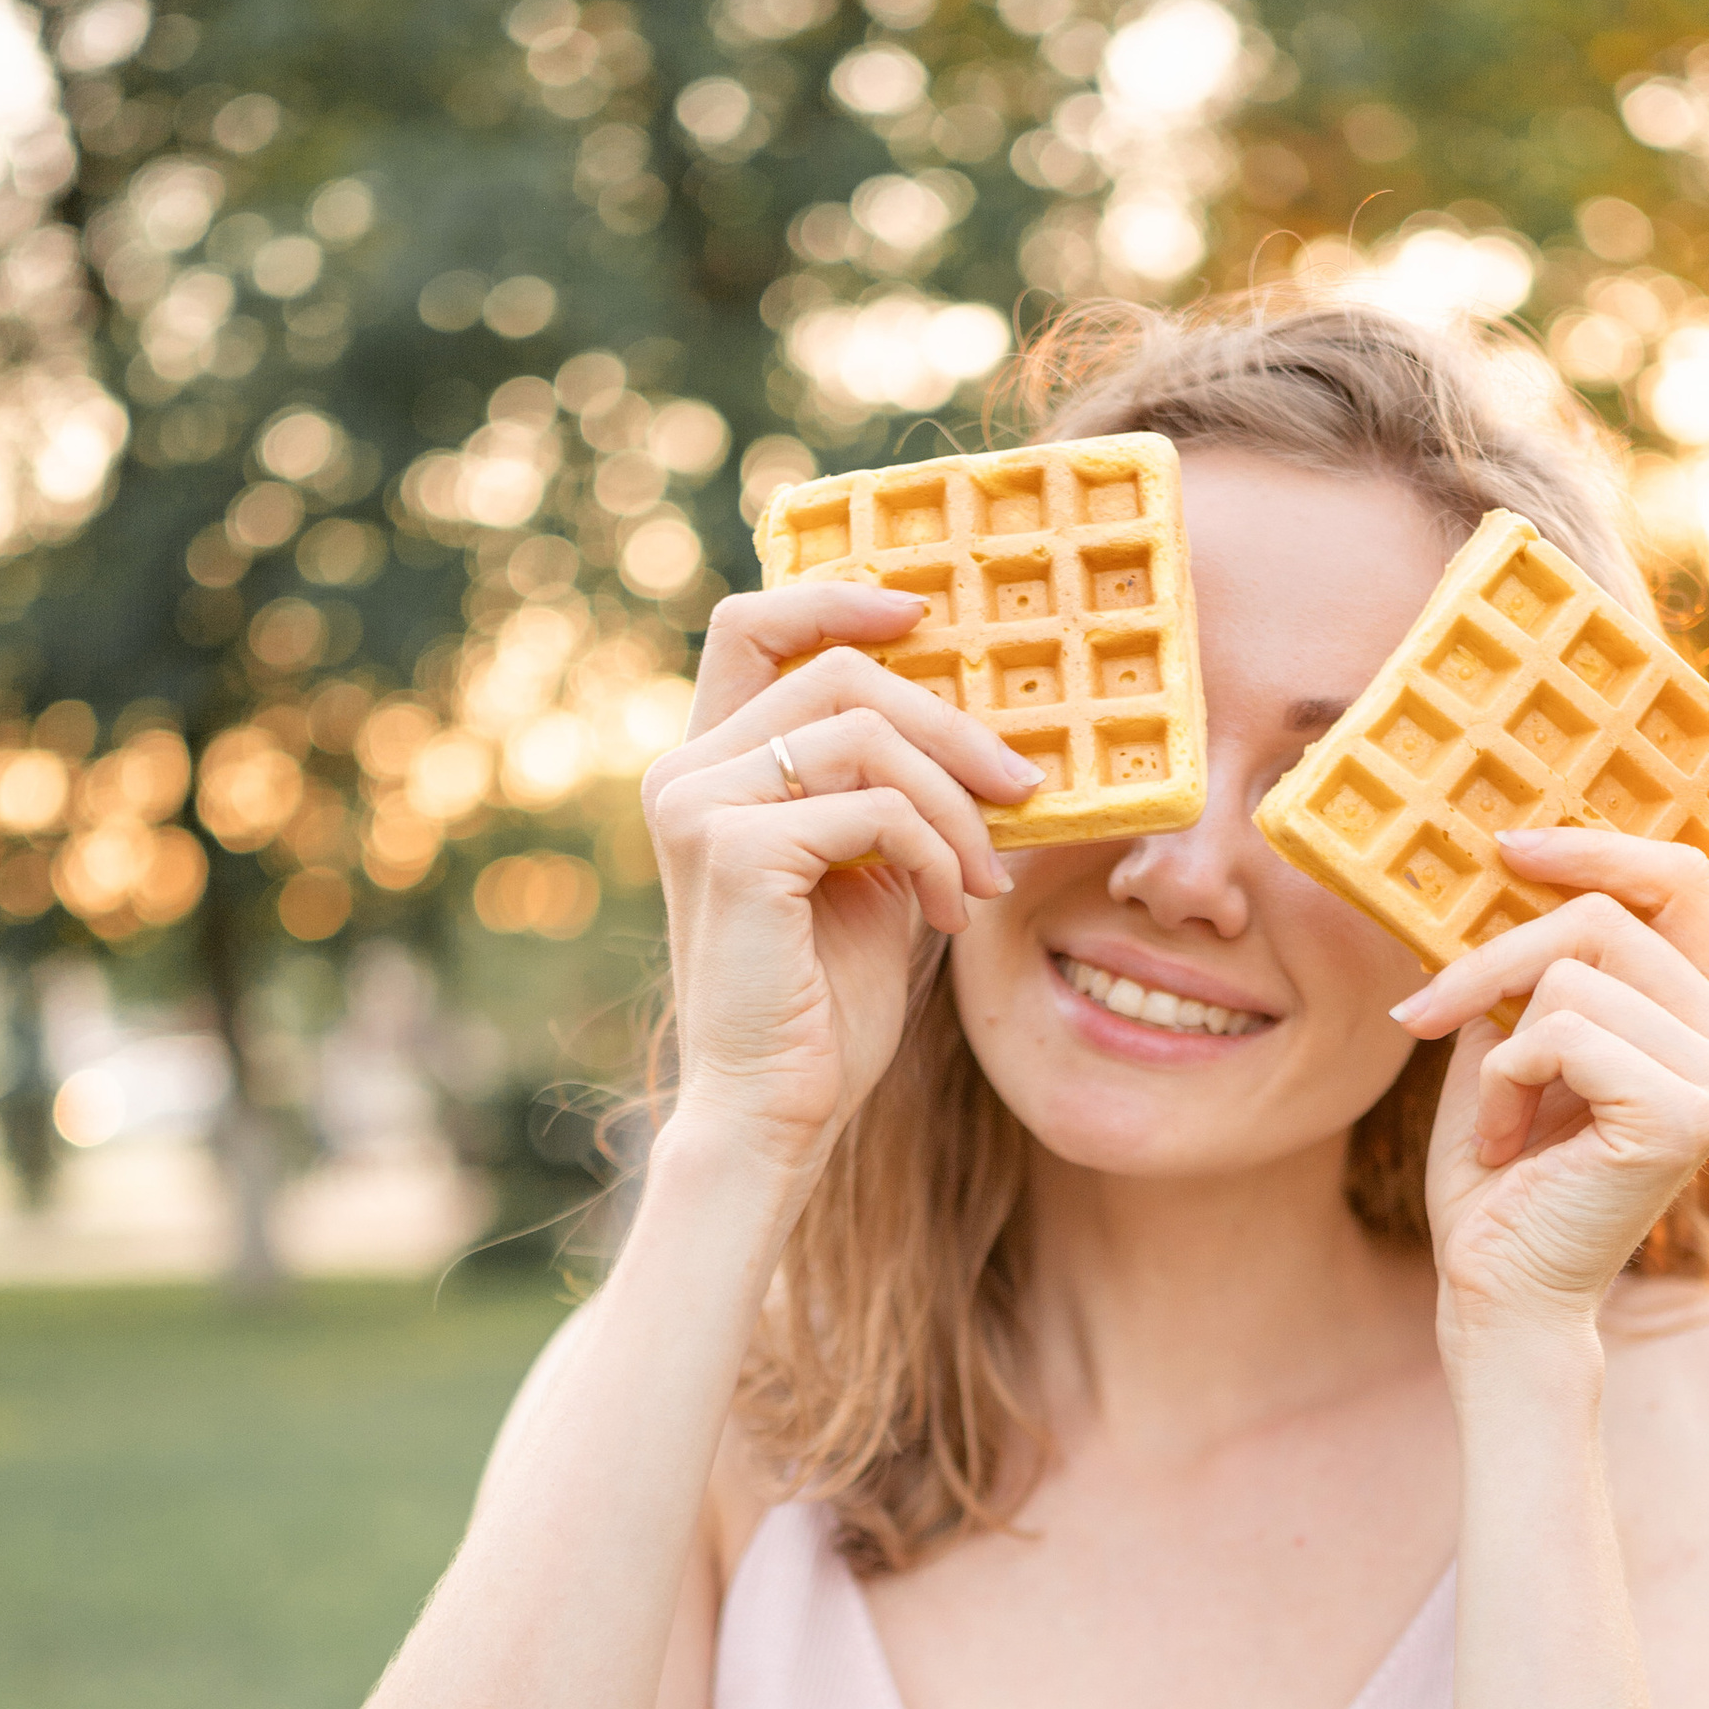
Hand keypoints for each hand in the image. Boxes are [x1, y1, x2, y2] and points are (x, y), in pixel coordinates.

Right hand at [638, 579, 1039, 1173]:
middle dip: (951, 725)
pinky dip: (937, 856)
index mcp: (707, 765)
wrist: (775, 1110)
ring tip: (985, 881)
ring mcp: (699, 806)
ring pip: (867, 737)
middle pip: (838, 671)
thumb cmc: (822, 1002)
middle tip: (1023, 787)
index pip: (752, 625)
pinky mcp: (734, 852)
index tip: (925, 615)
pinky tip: (950, 915)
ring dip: (956, 808)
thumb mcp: (866, 870)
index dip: (837, 598)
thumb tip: (979, 728)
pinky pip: (876, 809)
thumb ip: (886, 791)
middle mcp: (685, 772)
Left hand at [1391, 827, 1708, 1337]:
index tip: (1505, 850)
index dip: (1595, 850)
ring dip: (1500, 1046)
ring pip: (1571, 974)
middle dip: (1492, 965)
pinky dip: (1506, 1083)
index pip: (1682, 881)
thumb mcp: (1509, 1038)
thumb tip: (1500, 861)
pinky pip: (1559, 1031)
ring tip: (1504, 1122)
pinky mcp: (1684, 1112)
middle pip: (1604, 918)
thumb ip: (1532, 961)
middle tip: (1426, 1018)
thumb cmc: (1500, 1176)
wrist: (1499, 1292)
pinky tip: (1513, 1146)